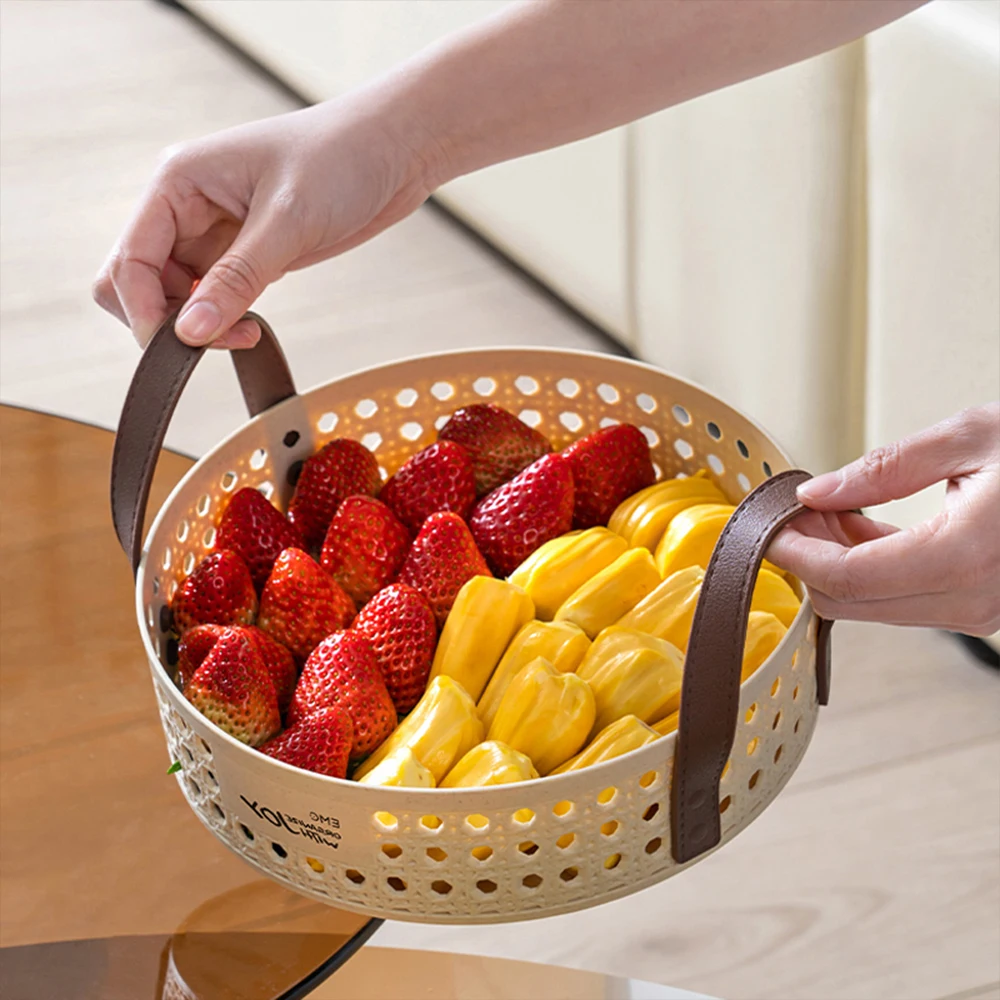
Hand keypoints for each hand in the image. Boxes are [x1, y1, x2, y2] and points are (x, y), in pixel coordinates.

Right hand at [93, 91, 439, 347]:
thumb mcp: (287, 221)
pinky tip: (252, 329)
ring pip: (177, 298)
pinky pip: (213, 299)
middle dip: (169, 321)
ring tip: (248, 334)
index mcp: (178, 182)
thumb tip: (188, 331)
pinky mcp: (246, 255)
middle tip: (223, 340)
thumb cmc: (342, 159)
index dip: (143, 310)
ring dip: (201, 327)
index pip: (129, 259)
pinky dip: (223, 321)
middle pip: (140, 284)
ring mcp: (215, 234)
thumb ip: (236, 278)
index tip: (180, 348)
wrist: (394, 151)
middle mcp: (186, 207)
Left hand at [768, 404, 999, 634]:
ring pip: (874, 606)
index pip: (847, 580)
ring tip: (834, 508)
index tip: (772, 527)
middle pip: (852, 603)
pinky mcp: (984, 608)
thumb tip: (820, 492)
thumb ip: (887, 468)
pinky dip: (871, 568)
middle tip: (802, 509)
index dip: (796, 556)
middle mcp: (974, 600)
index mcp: (966, 556)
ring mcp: (982, 611)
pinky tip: (864, 525)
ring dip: (839, 563)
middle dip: (812, 559)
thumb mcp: (972, 437)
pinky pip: (905, 600)